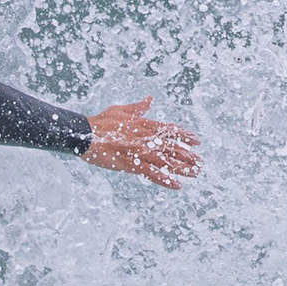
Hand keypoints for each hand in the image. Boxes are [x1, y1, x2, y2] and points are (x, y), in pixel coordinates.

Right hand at [83, 97, 200, 189]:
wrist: (85, 135)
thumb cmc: (100, 122)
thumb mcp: (121, 110)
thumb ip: (138, 108)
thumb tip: (149, 99)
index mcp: (144, 124)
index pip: (170, 130)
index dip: (185, 135)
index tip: (197, 140)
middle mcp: (146, 138)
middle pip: (173, 147)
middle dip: (188, 155)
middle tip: (201, 162)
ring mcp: (139, 151)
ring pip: (166, 161)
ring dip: (183, 168)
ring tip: (195, 173)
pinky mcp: (131, 164)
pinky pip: (152, 174)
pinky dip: (165, 180)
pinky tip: (177, 185)